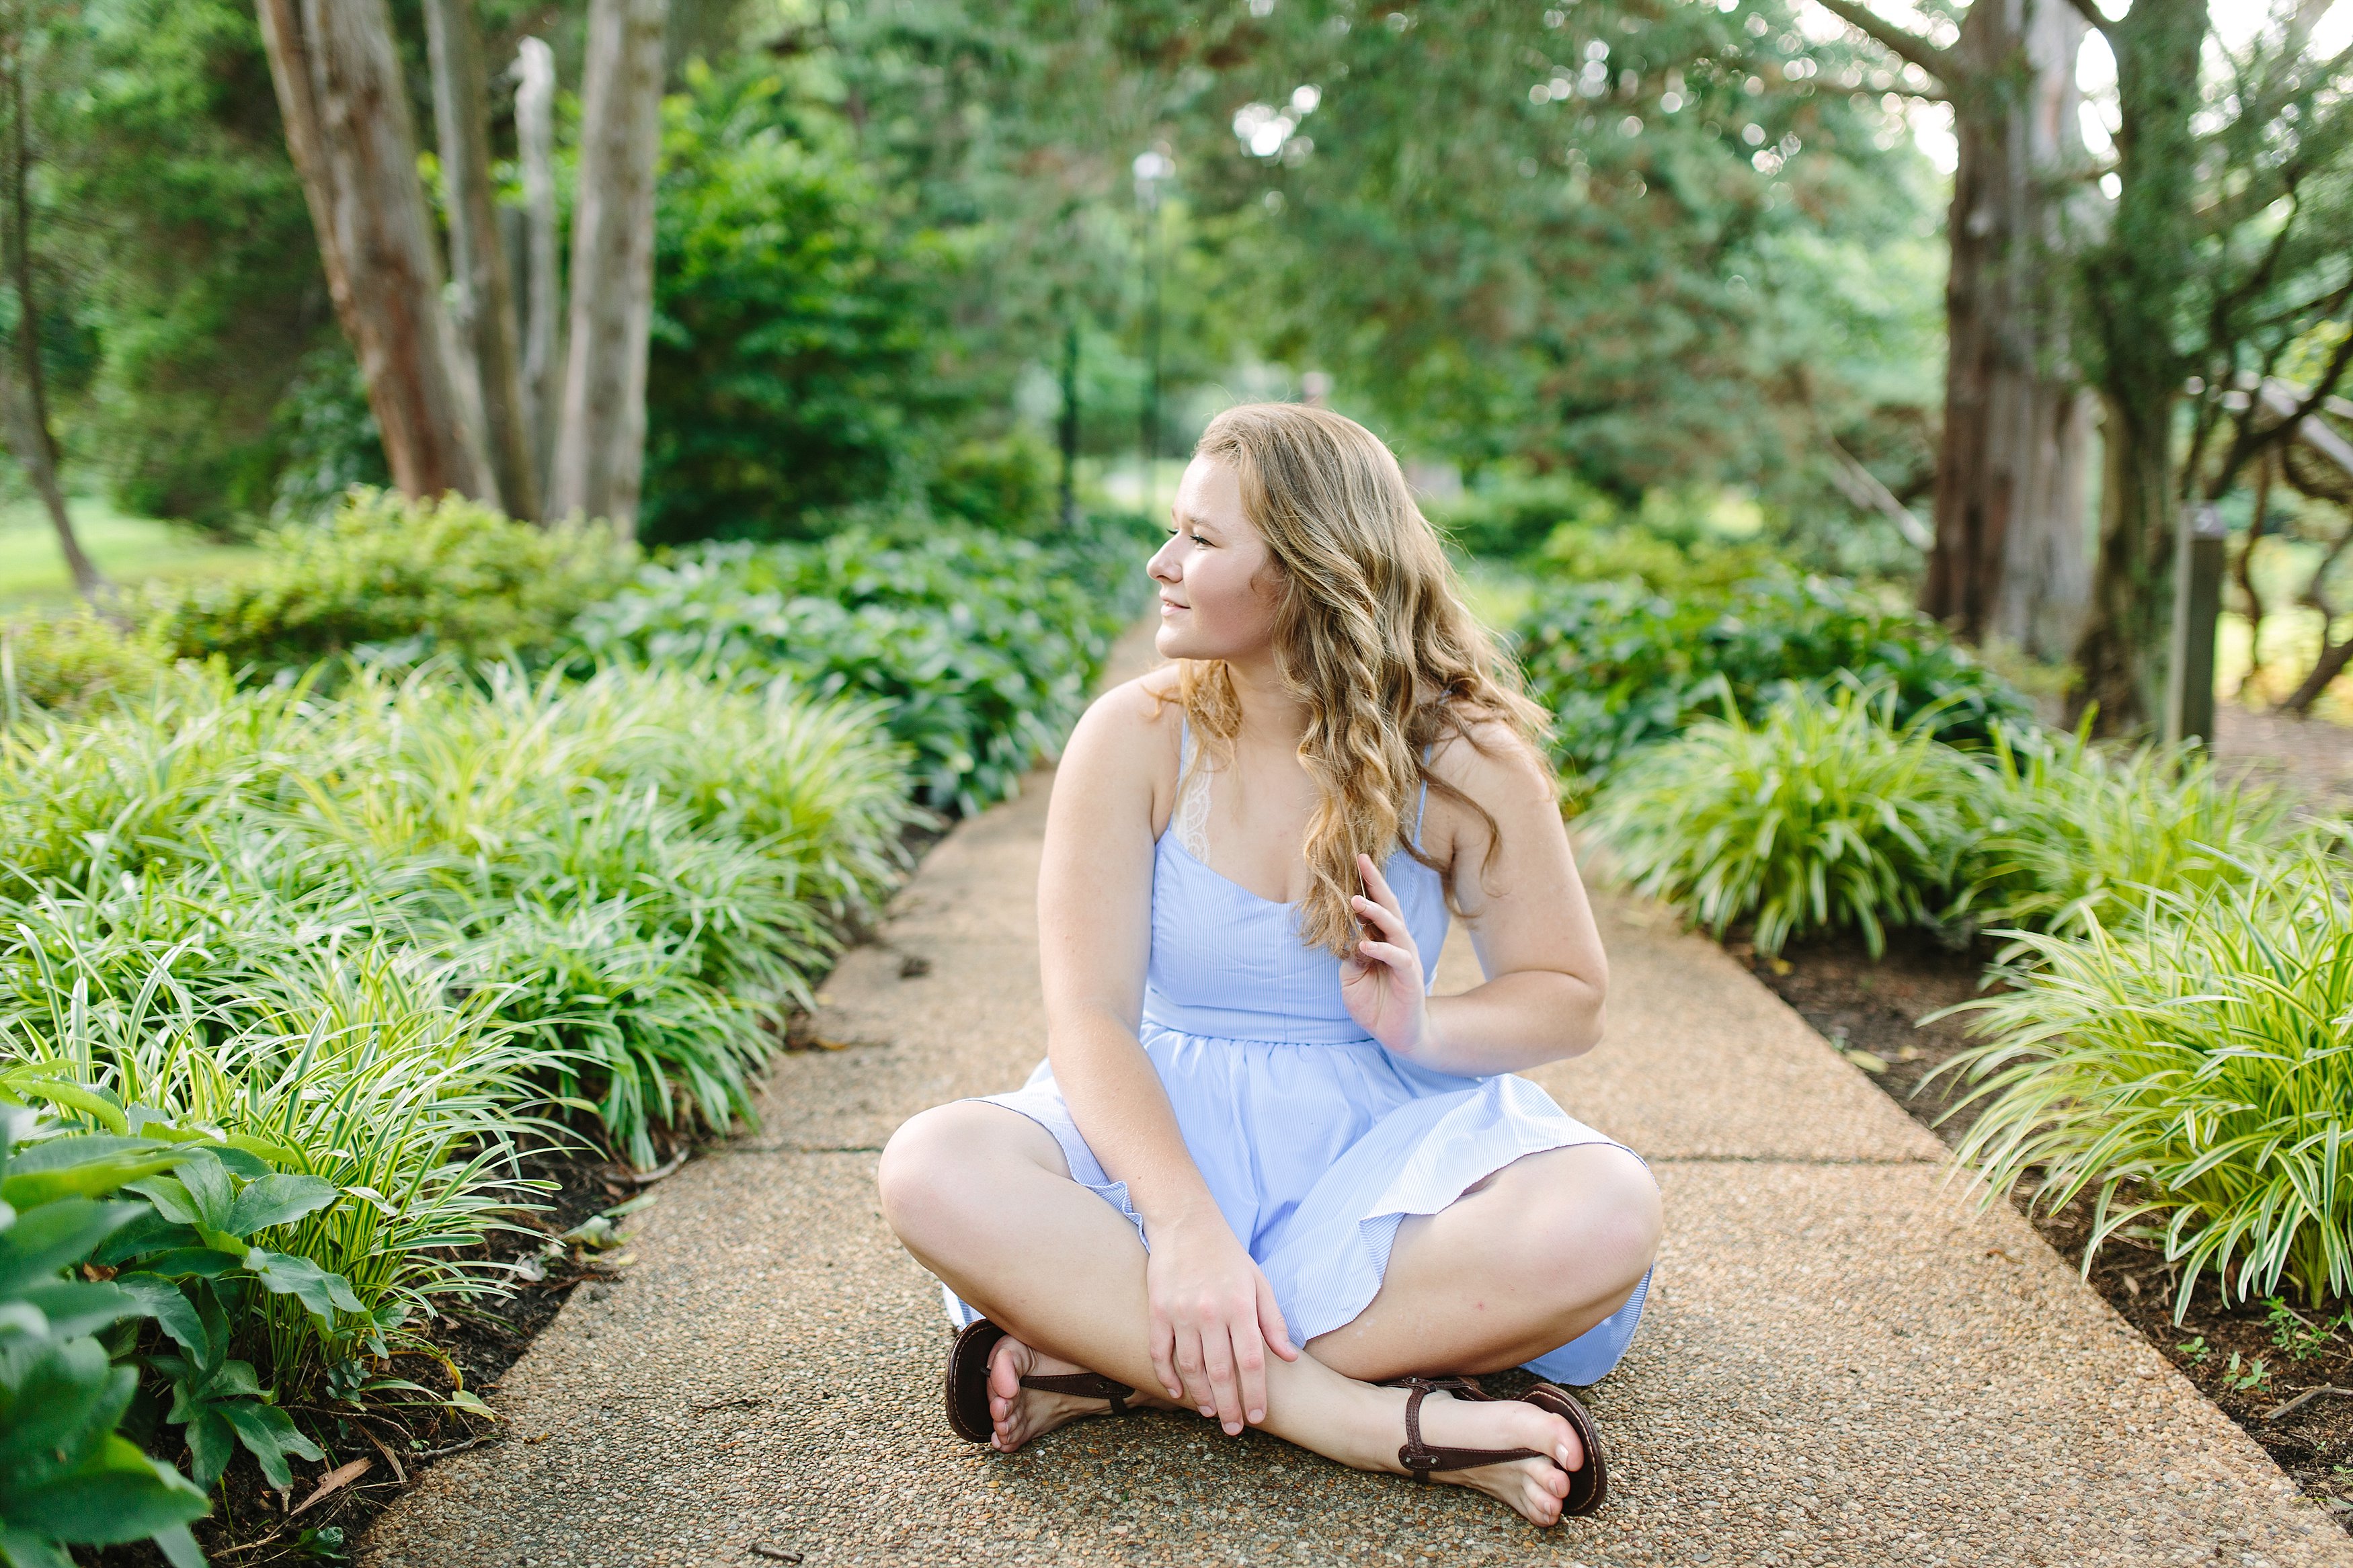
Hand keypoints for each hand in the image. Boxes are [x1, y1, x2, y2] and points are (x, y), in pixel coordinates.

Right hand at [1145, 1207, 1297, 1434]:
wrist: (1186, 1223)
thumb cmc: (1228, 1255)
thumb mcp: (1259, 1282)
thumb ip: (1272, 1321)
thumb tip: (1288, 1357)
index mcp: (1240, 1306)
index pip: (1250, 1361)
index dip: (1254, 1393)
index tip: (1257, 1416)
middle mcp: (1211, 1312)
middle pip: (1221, 1371)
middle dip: (1229, 1405)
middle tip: (1234, 1429)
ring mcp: (1181, 1312)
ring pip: (1191, 1367)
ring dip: (1201, 1396)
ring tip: (1212, 1413)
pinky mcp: (1158, 1310)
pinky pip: (1161, 1352)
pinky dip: (1167, 1376)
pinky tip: (1177, 1393)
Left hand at [1340, 851, 1431, 1055]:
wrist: (1398, 1034)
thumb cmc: (1375, 1003)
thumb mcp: (1353, 978)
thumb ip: (1350, 956)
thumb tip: (1349, 937)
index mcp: (1382, 939)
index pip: (1374, 906)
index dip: (1366, 884)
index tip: (1354, 860)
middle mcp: (1396, 942)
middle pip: (1388, 906)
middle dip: (1374, 882)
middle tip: (1361, 860)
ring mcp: (1405, 957)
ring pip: (1393, 926)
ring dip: (1374, 912)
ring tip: (1355, 901)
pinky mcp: (1410, 976)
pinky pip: (1397, 957)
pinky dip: (1381, 949)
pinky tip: (1365, 944)